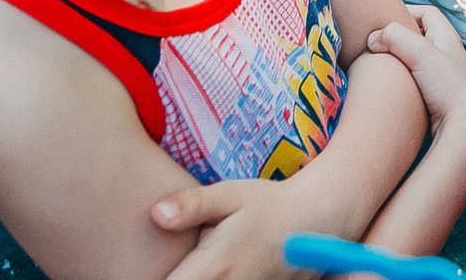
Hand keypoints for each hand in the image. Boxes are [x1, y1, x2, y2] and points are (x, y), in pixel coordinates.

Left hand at [153, 177, 316, 279]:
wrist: (318, 219)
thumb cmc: (269, 203)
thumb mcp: (230, 194)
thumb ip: (192, 205)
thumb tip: (156, 214)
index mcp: (215, 266)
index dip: (155, 279)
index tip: (148, 270)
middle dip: (179, 278)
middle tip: (182, 263)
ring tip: (205, 263)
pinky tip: (225, 268)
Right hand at [365, 7, 465, 135]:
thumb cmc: (451, 90)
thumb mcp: (422, 54)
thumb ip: (396, 38)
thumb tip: (373, 38)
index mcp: (448, 40)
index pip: (427, 14)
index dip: (406, 11)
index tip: (384, 21)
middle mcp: (449, 57)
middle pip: (421, 38)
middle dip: (400, 39)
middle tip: (379, 45)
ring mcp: (445, 80)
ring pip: (418, 63)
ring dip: (401, 63)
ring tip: (382, 69)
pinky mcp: (440, 101)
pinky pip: (418, 85)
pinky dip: (405, 84)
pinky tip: (394, 92)